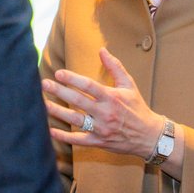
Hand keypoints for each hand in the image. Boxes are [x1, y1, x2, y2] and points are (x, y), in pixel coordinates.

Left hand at [41, 47, 160, 157]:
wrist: (149, 136)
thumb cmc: (137, 107)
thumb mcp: (129, 84)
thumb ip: (115, 66)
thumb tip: (102, 50)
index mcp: (112, 97)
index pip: (89, 86)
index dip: (73, 79)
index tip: (59, 73)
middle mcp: (105, 113)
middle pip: (79, 101)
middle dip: (60, 92)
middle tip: (44, 84)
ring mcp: (101, 129)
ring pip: (75, 120)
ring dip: (58, 112)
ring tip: (43, 104)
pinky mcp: (99, 142)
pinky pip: (79, 140)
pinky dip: (64, 137)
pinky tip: (51, 130)